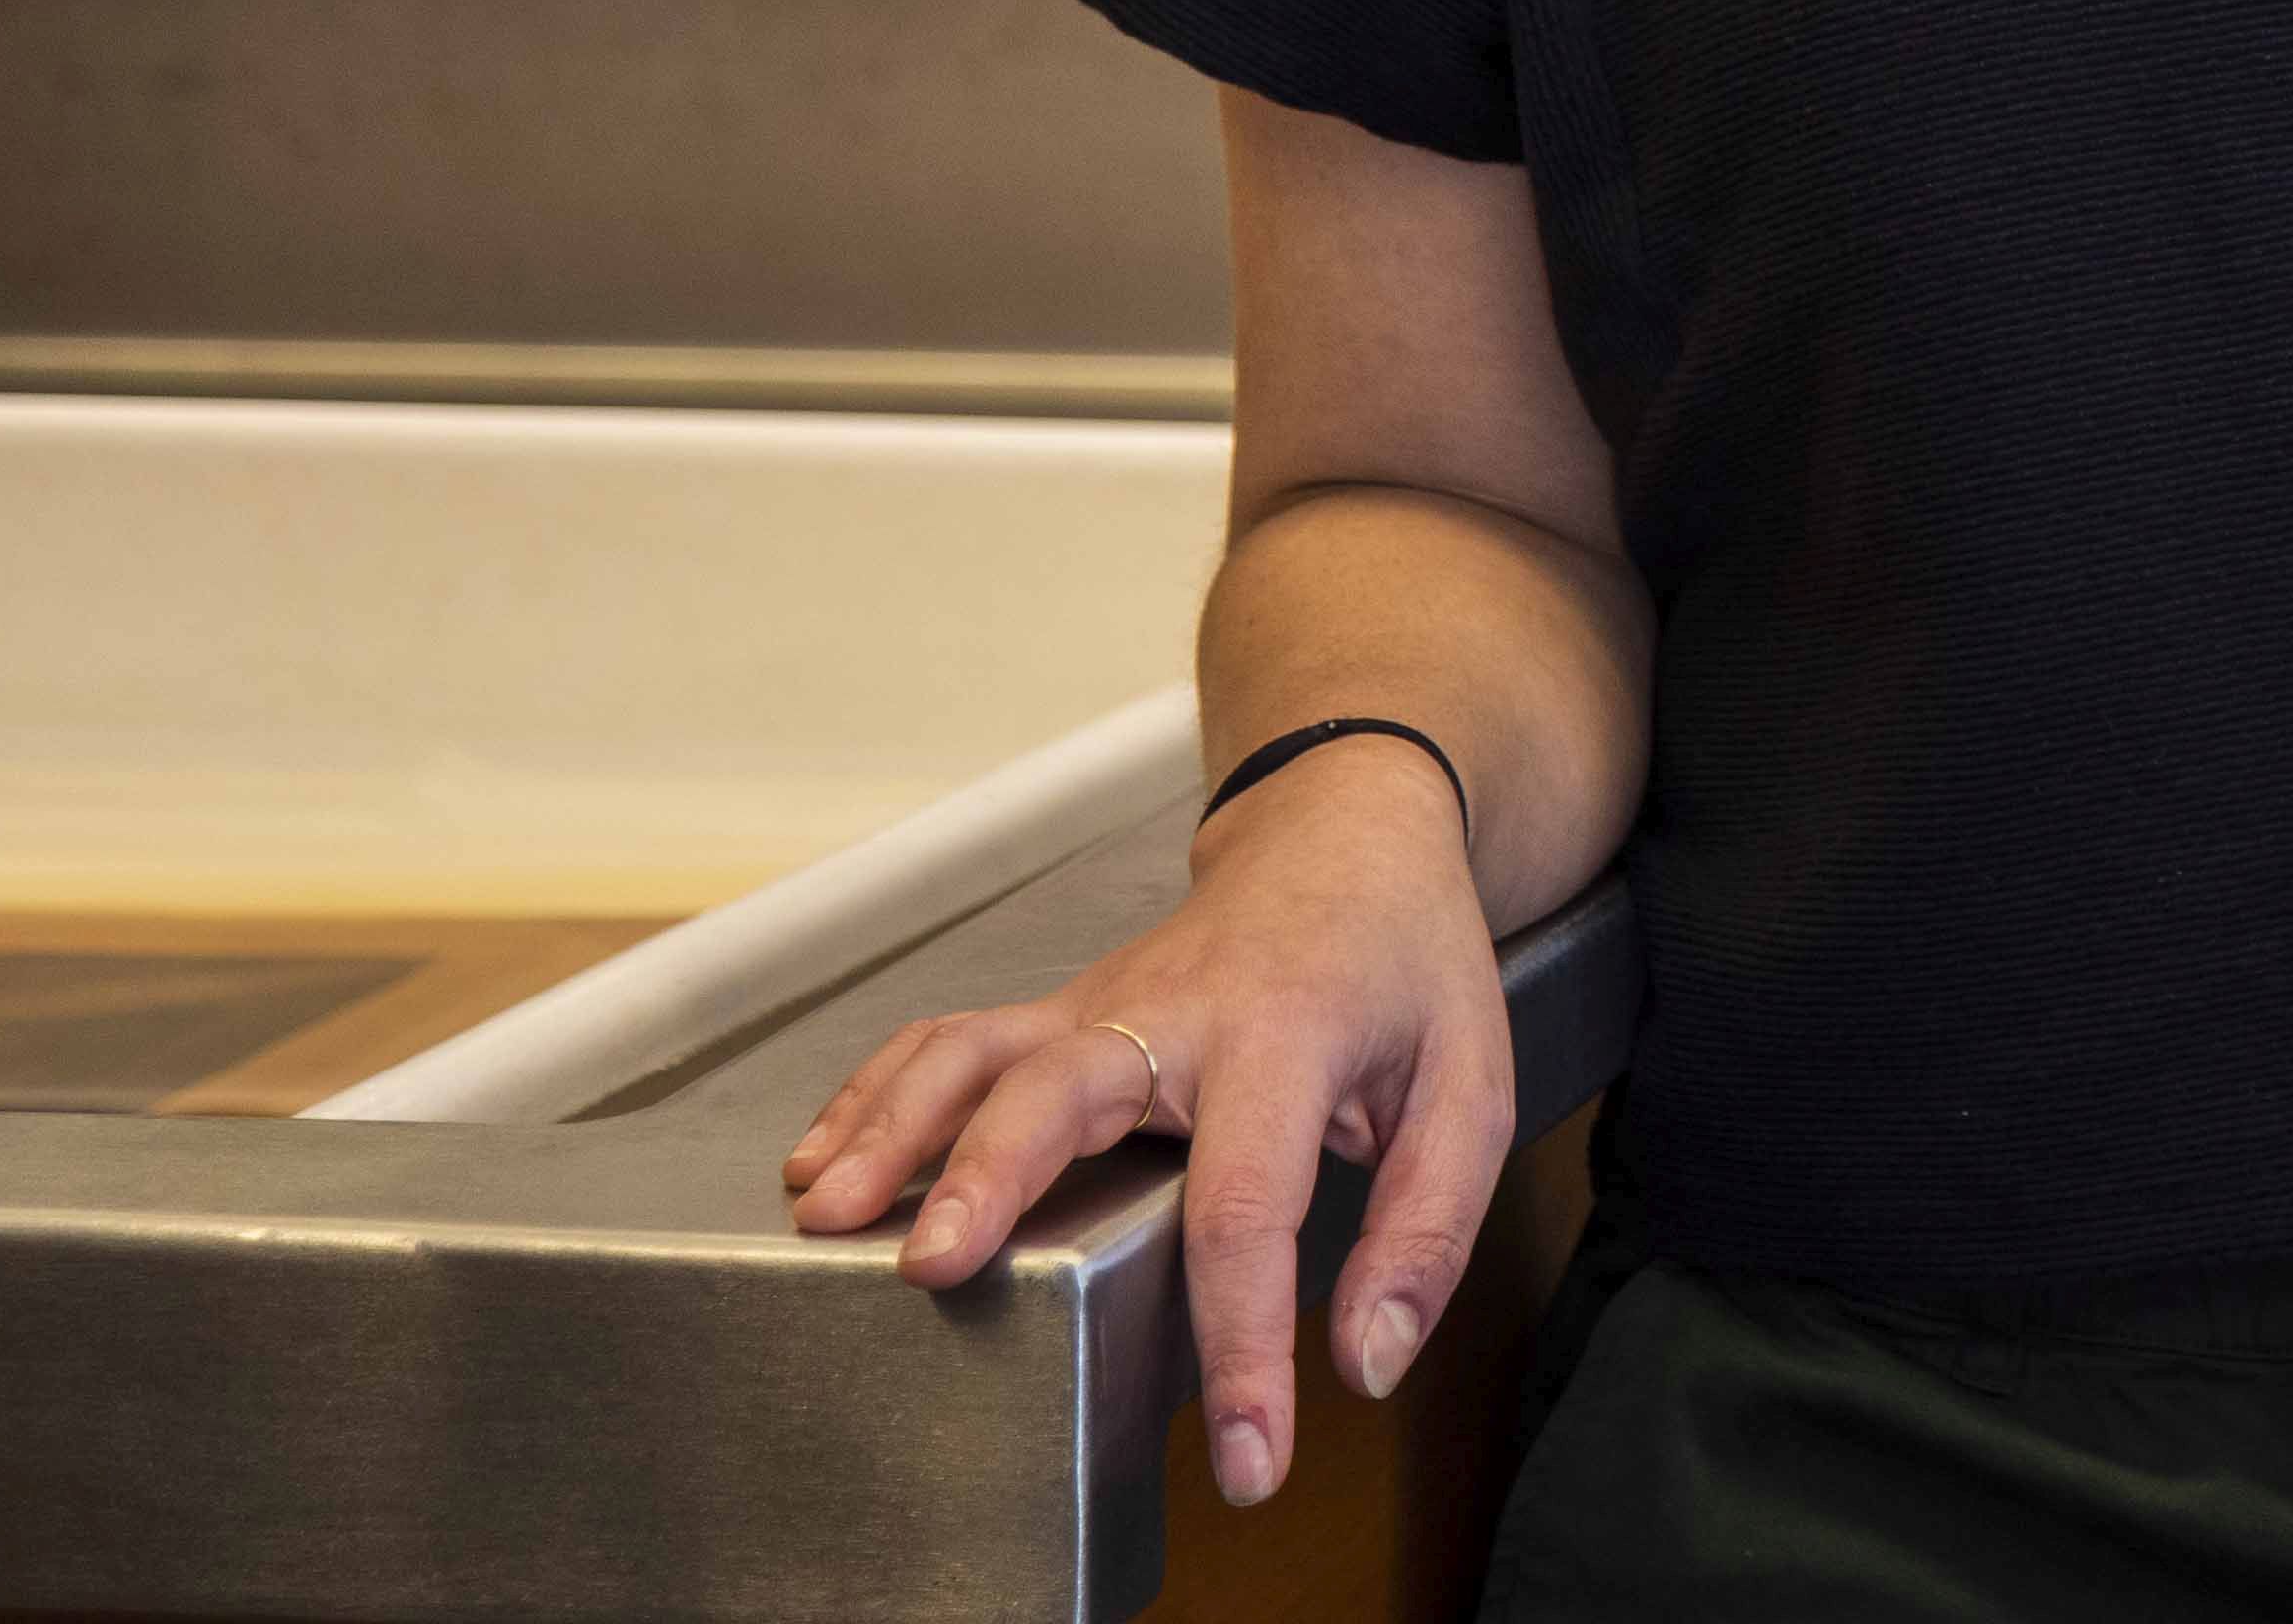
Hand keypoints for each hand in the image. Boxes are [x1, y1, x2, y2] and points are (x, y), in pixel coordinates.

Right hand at [778, 738, 1507, 1509]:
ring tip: (829, 1220)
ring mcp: (1100, 1004)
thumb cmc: (1407, 966)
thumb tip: (1364, 1361)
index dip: (1245, 1341)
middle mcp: (1174, 1012)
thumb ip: (1426, 1230)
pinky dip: (876, 1095)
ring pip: (977, 1053)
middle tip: (936, 1270)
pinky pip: (952, 1045)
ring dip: (895, 1129)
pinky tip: (821, 1165)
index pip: (1252, 1204)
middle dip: (992, 1177)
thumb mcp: (1471, 1085)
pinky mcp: (1058, 1014)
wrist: (1348, 837)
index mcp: (1288, 1035)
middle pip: (1063, 1087)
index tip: (1246, 1455)